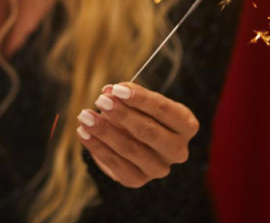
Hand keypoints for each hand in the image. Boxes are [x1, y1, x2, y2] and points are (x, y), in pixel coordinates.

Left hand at [75, 82, 198, 187]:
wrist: (135, 142)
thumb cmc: (140, 113)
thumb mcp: (139, 100)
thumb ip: (128, 94)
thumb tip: (109, 92)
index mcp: (186, 125)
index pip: (165, 110)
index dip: (140, 99)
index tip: (116, 89)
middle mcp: (178, 150)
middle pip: (149, 132)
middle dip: (122, 115)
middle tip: (100, 100)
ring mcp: (159, 168)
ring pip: (131, 149)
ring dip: (104, 130)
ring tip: (85, 115)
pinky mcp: (138, 180)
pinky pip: (116, 164)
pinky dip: (96, 146)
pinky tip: (83, 132)